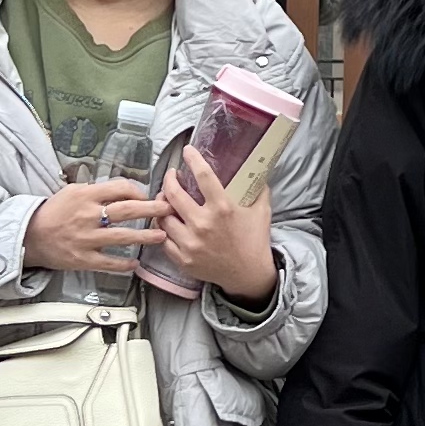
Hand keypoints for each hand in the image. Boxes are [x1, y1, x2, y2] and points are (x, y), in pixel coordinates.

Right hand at [23, 177, 157, 276]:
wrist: (30, 235)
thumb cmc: (54, 211)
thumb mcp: (73, 191)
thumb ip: (98, 191)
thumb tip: (126, 189)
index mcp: (86, 195)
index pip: (121, 188)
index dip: (139, 192)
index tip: (148, 196)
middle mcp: (88, 215)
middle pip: (127, 210)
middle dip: (152, 209)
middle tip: (170, 210)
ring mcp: (86, 238)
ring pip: (123, 237)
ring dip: (145, 236)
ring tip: (162, 236)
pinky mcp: (83, 259)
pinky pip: (108, 262)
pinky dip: (123, 264)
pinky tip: (136, 264)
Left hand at [151, 146, 276, 305]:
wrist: (249, 275)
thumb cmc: (255, 241)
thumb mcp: (261, 211)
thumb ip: (258, 189)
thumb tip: (258, 169)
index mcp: (223, 208)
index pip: (203, 175)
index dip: (193, 159)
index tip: (187, 150)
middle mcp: (203, 224)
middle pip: (174, 193)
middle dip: (169, 179)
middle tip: (172, 175)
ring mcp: (190, 243)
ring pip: (163, 216)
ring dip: (163, 204)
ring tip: (166, 199)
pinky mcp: (183, 258)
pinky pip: (164, 239)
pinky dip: (164, 228)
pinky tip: (168, 222)